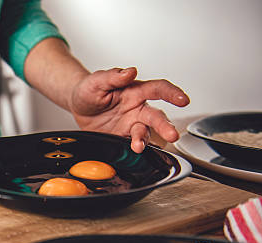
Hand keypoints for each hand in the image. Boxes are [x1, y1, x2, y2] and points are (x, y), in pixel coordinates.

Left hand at [69, 67, 189, 152]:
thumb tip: (130, 72)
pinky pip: (131, 144)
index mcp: (135, 91)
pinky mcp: (122, 138)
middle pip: (156, 117)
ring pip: (145, 133)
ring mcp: (131, 125)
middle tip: (172, 135)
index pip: (158, 89)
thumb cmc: (90, 90)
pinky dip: (133, 149)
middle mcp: (137, 109)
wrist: (77, 106)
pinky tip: (131, 151)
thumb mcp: (96, 81)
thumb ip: (113, 76)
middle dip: (165, 126)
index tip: (183, 100)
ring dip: (143, 140)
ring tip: (138, 146)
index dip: (172, 93)